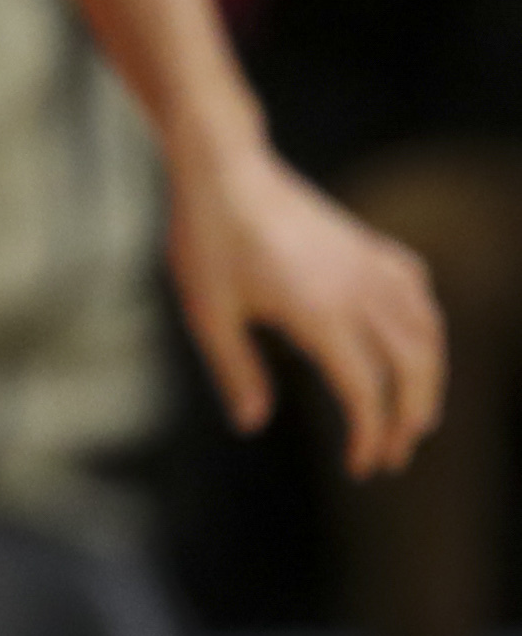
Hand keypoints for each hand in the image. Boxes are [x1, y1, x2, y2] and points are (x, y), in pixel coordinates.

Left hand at [170, 136, 444, 475]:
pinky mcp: (371, 245)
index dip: (369, 438)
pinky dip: (426, 327)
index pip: (366, 393)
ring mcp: (372, 265)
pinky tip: (415, 344)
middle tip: (395, 456)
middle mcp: (360, 291)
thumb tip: (253, 423)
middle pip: (413, 370)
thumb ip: (235, 370)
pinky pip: (417, 293)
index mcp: (321, 314)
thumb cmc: (207, 238)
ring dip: (429, 380)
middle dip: (411, 420)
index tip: (361, 467)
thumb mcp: (206, 312)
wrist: (223, 167)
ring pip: (427, 333)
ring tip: (415, 415)